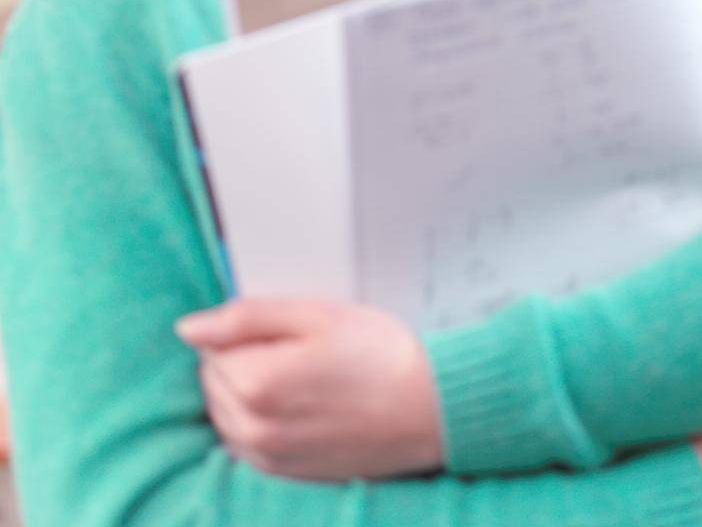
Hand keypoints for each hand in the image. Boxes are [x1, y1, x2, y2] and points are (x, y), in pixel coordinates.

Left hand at [176, 298, 443, 478]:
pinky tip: (298, 403)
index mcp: (255, 383)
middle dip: (241, 358)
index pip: (210, 346)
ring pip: (224, 412)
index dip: (245, 329)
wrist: (428, 409)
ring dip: (246, 389)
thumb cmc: (378, 354)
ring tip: (300, 374)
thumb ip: (247, 317)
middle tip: (297, 347)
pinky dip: (258, 418)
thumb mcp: (316, 314)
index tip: (284, 327)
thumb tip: (188, 328)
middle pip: (213, 380)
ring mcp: (264, 457)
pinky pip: (243, 441)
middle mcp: (251, 428)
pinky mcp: (280, 473)